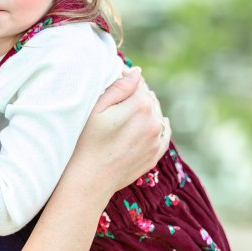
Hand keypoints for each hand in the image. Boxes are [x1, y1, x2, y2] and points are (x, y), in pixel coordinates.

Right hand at [74, 67, 169, 191]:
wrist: (91, 178)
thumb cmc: (87, 141)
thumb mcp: (96, 108)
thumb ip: (119, 87)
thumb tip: (137, 72)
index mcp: (140, 106)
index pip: (138, 82)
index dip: (125, 79)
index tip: (113, 82)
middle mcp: (154, 121)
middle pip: (149, 97)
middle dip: (136, 94)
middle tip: (117, 99)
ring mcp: (157, 139)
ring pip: (157, 114)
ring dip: (146, 109)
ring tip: (127, 112)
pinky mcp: (155, 154)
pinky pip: (164, 133)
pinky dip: (160, 126)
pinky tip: (153, 124)